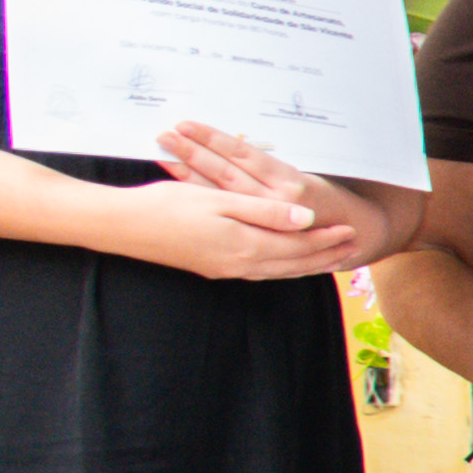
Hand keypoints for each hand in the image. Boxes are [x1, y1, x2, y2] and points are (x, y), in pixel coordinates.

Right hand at [121, 125, 376, 276]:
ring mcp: (224, 270)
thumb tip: (306, 218)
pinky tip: (284, 261)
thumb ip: (266, 211)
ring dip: (305, 265)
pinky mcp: (211, 268)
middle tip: (351, 248)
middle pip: (293, 264)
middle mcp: (239, 265)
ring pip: (277, 271)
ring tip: (327, 257)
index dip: (326, 239)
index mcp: (245, 247)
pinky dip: (280, 267)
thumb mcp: (221, 201)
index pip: (299, 246)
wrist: (121, 226)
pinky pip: (259, 271)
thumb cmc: (167, 206)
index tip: (351, 230)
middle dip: (324, 256)